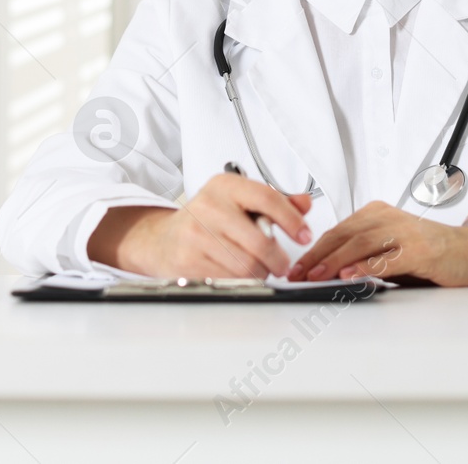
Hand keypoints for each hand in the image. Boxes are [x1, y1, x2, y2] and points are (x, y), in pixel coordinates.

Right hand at [86, 174, 313, 278]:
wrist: (163, 239)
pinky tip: (238, 274)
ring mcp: (196, 234)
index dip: (291, 219)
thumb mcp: (238, 200)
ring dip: (260, 273)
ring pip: (247, 266)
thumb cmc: (207, 219)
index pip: (267, 198)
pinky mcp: (189, 261)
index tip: (304, 235)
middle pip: (259, 241)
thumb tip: (304, 204)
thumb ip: (274, 201)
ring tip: (258, 268)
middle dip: (278, 259)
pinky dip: (241, 282)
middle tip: (282, 264)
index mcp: (225, 186)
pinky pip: (230, 279)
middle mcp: (209, 206)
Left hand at [285, 201, 467, 286]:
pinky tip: (349, 276)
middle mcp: (388, 217)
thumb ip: (364, 255)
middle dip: (316, 256)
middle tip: (296, 274)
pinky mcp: (420, 250)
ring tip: (314, 276)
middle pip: (343, 235)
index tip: (296, 267)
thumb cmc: (431, 252)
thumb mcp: (391, 248)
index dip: (313, 249)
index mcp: (377, 213)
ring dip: (333, 262)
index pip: (337, 230)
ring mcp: (404, 232)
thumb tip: (328, 273)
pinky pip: (386, 258)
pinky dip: (365, 267)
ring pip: (360, 243)